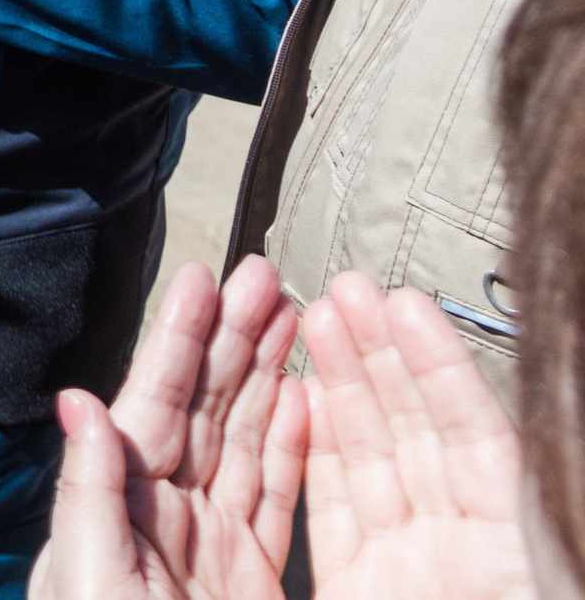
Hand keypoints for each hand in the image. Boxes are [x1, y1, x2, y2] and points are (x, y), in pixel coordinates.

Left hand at [31, 256, 305, 599]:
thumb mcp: (82, 582)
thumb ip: (85, 495)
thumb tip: (78, 402)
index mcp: (116, 503)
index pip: (151, 402)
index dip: (179, 340)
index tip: (203, 278)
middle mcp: (160, 511)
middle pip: (205, 406)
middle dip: (235, 339)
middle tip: (268, 274)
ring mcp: (207, 540)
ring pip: (244, 439)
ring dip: (269, 377)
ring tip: (296, 316)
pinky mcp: (249, 576)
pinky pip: (276, 497)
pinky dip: (296, 446)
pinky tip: (311, 402)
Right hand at [299, 273, 532, 599]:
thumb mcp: (551, 561)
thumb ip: (537, 482)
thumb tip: (558, 407)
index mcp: (514, 541)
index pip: (477, 432)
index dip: (441, 365)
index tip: (408, 306)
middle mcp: (459, 543)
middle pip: (416, 429)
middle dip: (380, 352)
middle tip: (352, 290)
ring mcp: (405, 563)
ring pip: (369, 455)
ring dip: (342, 382)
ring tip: (320, 317)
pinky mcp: (353, 589)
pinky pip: (330, 510)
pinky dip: (314, 452)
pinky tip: (302, 401)